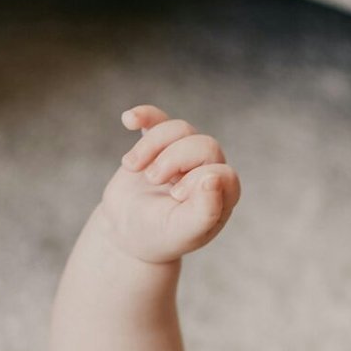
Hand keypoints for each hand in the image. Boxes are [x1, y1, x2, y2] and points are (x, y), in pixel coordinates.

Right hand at [96, 102, 240, 264]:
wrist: (127, 231)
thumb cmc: (160, 235)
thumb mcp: (182, 231)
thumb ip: (204, 211)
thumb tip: (213, 178)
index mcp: (222, 193)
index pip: (221, 172)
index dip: (196, 180)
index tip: (175, 196)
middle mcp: (208, 169)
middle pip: (203, 144)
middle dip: (173, 158)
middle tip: (152, 180)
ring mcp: (184, 154)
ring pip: (179, 129)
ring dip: (151, 145)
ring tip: (132, 166)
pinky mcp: (159, 143)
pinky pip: (157, 118)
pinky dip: (143, 115)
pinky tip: (129, 120)